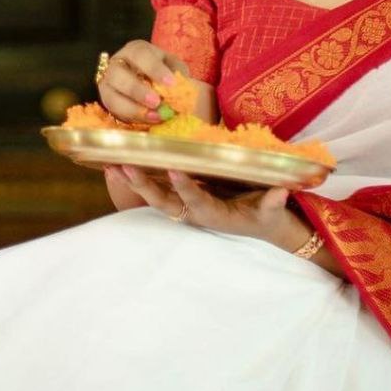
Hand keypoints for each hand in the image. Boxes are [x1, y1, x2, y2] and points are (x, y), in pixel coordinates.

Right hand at [97, 41, 191, 123]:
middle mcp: (117, 63)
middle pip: (118, 73)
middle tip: (156, 102)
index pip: (140, 54)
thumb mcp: (174, 68)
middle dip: (137, 90)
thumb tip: (178, 86)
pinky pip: (114, 110)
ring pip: (111, 94)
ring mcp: (109, 82)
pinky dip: (132, 116)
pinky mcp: (108, 100)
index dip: (154, 68)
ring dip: (132, 107)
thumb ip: (178, 74)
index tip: (171, 83)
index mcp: (135, 50)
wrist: (154, 86)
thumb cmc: (164, 73)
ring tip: (154, 116)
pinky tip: (149, 119)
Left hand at [115, 166, 309, 252]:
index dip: (185, 187)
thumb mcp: (272, 212)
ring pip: (154, 195)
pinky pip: (156, 188)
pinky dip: (138, 178)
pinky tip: (118, 164)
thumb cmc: (266, 216)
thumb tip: (280, 193)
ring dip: (132, 181)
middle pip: (164, 201)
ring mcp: (185, 206)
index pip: (197, 201)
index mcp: (214, 215)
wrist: (261, 226)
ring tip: (110, 165)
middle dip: (143, 186)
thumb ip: (273, 204)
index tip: (173, 169)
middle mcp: (194, 212)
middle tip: (124, 167)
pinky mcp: (182, 198)